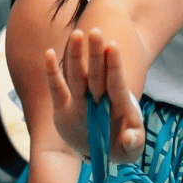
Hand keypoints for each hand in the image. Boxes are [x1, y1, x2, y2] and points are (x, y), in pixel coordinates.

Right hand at [46, 28, 144, 162]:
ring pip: (78, 75)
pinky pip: (57, 88)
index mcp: (118, 105)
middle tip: (95, 31)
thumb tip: (130, 138)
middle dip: (96, 54)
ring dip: (76, 56)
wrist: (103, 150)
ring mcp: (81, 102)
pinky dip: (52, 72)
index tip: (112, 46)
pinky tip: (49, 54)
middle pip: (97, 74)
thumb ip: (133, 144)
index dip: (114, 66)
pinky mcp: (64, 109)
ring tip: (77, 34)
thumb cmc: (121, 145)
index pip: (116, 83)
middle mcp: (99, 98)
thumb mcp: (131, 151)